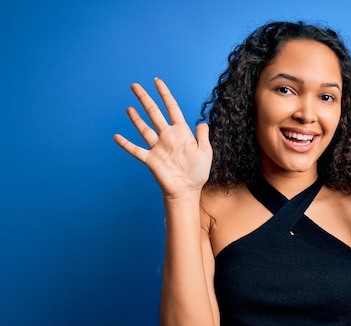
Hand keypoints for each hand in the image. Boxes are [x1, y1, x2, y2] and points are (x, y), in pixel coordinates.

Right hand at [113, 78, 211, 199]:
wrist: (187, 190)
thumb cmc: (198, 173)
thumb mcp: (205, 152)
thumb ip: (202, 137)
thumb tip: (202, 123)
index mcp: (181, 132)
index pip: (172, 108)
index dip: (165, 94)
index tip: (157, 81)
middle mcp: (167, 136)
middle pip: (154, 113)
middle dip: (145, 99)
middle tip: (135, 85)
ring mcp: (157, 147)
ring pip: (144, 128)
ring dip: (136, 118)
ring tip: (129, 107)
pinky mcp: (150, 159)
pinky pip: (136, 150)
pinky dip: (126, 144)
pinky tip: (116, 136)